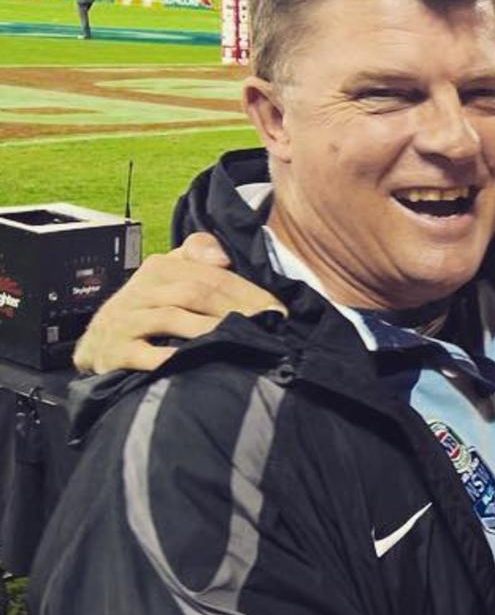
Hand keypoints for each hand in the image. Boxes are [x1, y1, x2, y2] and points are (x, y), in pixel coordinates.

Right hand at [73, 232, 285, 373]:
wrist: (98, 345)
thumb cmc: (146, 310)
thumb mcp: (169, 275)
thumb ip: (197, 253)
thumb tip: (222, 257)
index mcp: (159, 268)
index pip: (211, 275)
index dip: (247, 291)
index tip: (276, 310)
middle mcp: (140, 290)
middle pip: (196, 293)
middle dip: (236, 309)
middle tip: (267, 327)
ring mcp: (126, 321)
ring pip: (173, 317)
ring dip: (210, 329)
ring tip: (240, 340)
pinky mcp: (114, 351)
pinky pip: (143, 353)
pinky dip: (168, 357)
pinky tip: (192, 360)